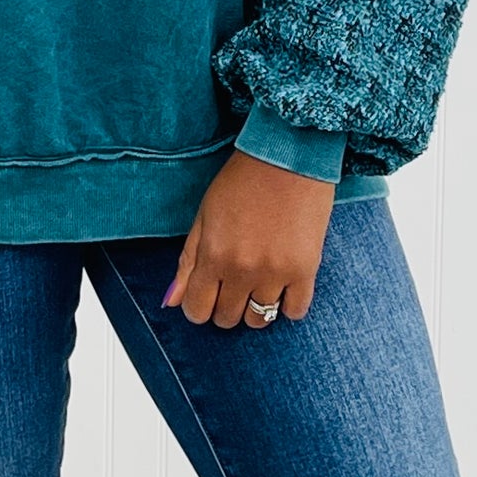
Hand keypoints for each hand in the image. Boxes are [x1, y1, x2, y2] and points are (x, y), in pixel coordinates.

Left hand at [161, 149, 334, 328]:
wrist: (288, 156)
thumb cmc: (243, 179)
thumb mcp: (205, 215)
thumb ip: (188, 260)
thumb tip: (171, 301)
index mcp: (213, 255)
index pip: (196, 310)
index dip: (198, 305)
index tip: (207, 293)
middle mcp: (242, 270)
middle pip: (227, 318)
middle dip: (225, 305)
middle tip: (233, 282)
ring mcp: (275, 273)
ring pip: (259, 320)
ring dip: (255, 308)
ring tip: (258, 283)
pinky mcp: (305, 270)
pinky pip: (294, 312)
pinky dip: (287, 304)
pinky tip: (282, 284)